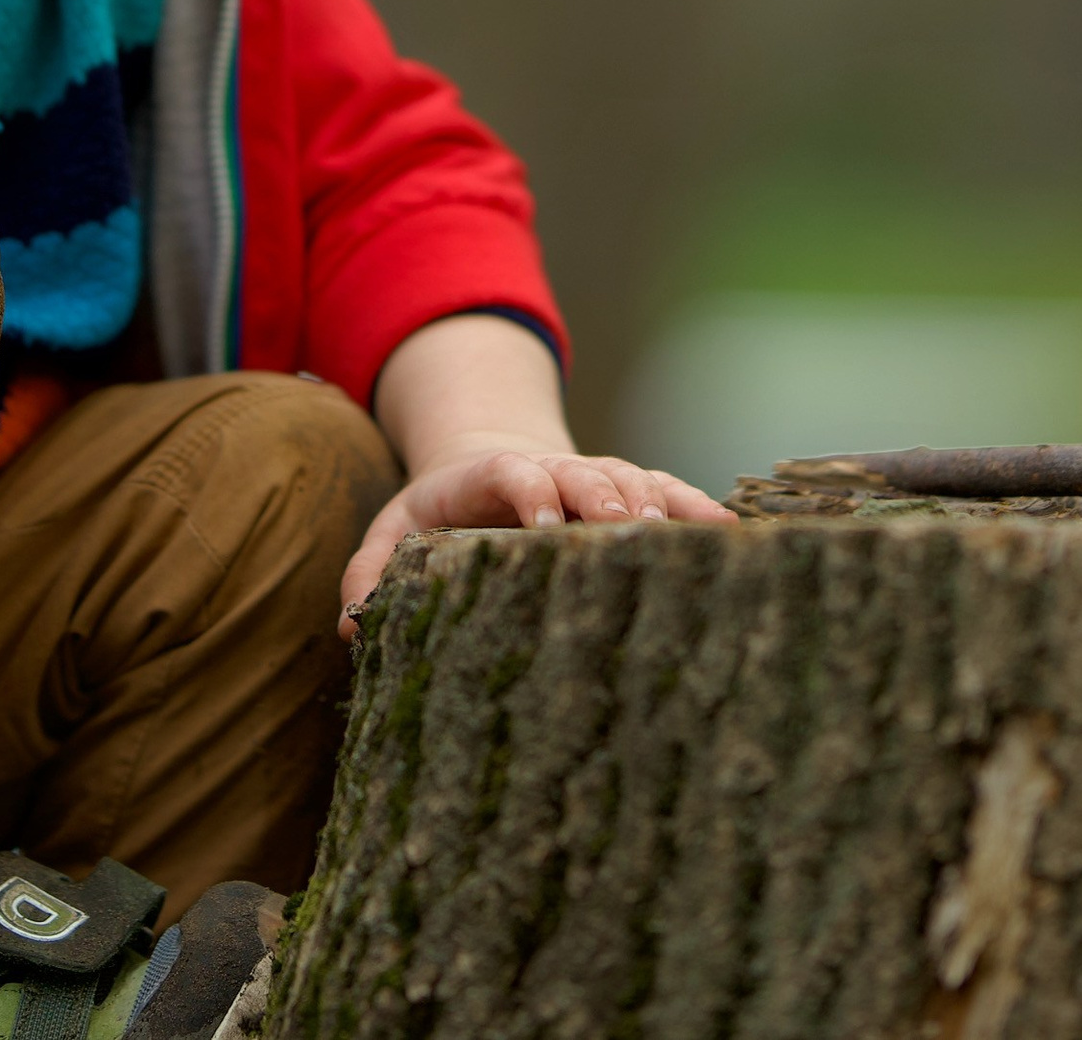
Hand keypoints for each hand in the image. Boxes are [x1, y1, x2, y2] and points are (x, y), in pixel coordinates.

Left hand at [338, 444, 732, 637]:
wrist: (486, 458)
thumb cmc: (439, 512)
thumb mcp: (395, 530)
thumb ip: (369, 570)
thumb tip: (352, 623)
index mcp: (493, 473)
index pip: (515, 472)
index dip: (532, 492)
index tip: (547, 526)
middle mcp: (552, 469)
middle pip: (583, 472)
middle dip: (603, 496)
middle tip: (623, 530)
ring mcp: (594, 477)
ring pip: (631, 479)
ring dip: (656, 504)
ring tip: (680, 538)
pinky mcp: (626, 491)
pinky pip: (666, 492)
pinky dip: (695, 506)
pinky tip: (729, 530)